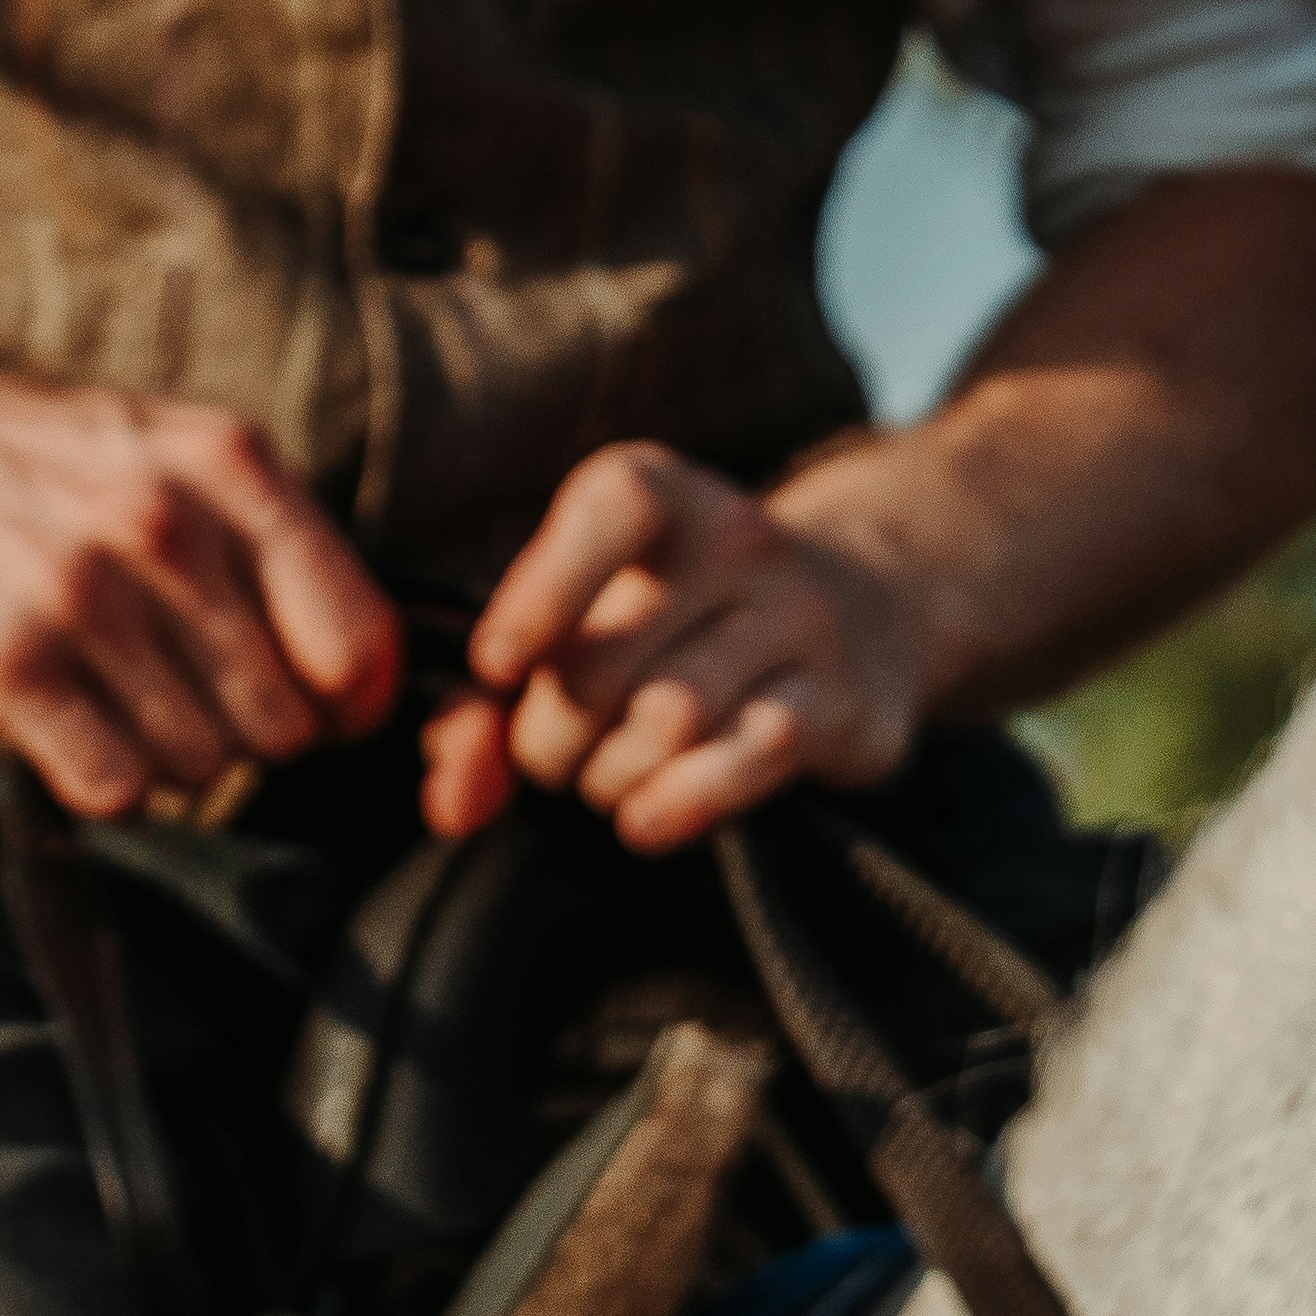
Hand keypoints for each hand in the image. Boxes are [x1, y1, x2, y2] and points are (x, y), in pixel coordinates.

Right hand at [0, 368, 405, 815]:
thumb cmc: (28, 467)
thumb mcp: (167, 452)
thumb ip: (269, 543)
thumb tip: (374, 676)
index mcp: (228, 466)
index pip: (360, 640)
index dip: (350, 703)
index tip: (315, 709)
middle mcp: (165, 524)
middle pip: (285, 722)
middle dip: (245, 733)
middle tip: (175, 693)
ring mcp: (84, 594)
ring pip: (205, 764)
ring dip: (165, 755)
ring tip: (105, 691)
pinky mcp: (9, 663)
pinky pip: (117, 786)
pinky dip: (99, 779)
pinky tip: (63, 724)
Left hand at [427, 444, 939, 849]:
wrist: (862, 615)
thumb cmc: (675, 625)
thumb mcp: (583, 622)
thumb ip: (491, 703)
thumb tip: (453, 798)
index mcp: (663, 494)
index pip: (613, 510)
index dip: (542, 593)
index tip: (497, 667)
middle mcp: (741, 539)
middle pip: (607, 660)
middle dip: (550, 738)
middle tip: (551, 757)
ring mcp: (803, 617)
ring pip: (671, 718)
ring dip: (609, 777)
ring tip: (605, 781)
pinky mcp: (845, 702)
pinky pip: (751, 756)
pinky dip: (681, 802)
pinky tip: (645, 820)